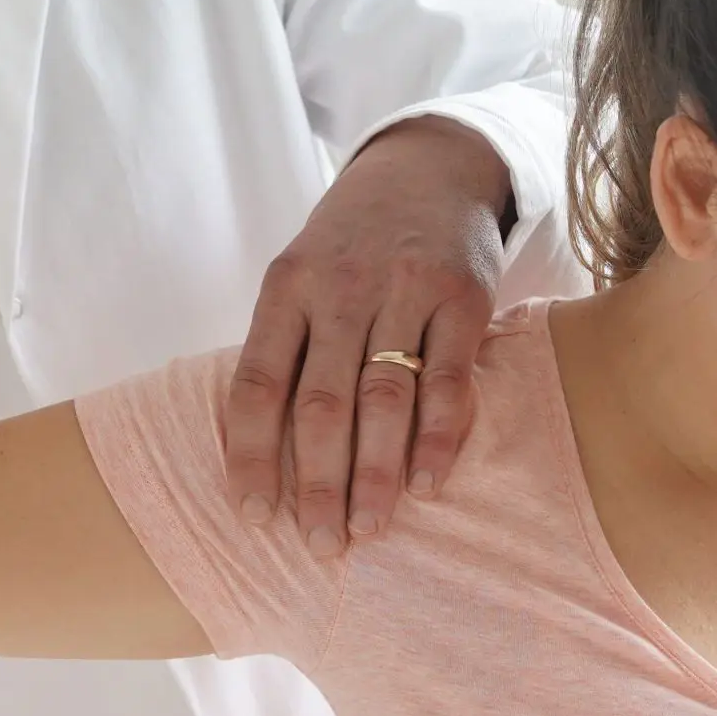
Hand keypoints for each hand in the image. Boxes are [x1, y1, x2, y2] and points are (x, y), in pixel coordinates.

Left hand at [225, 116, 510, 551]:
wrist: (429, 170)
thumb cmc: (349, 246)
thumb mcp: (301, 276)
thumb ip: (286, 349)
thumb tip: (261, 458)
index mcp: (285, 288)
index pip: (258, 383)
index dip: (252, 455)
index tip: (253, 517)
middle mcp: (340, 288)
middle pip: (321, 402)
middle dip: (317, 482)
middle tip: (319, 545)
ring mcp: (404, 290)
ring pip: (383, 398)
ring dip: (374, 474)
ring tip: (366, 530)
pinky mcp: (464, 298)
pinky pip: (448, 379)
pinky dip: (437, 437)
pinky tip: (425, 485)